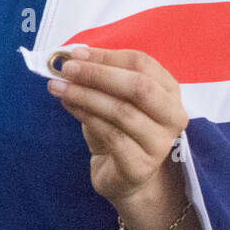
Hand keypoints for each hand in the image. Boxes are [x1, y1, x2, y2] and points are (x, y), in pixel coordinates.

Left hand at [48, 46, 187, 222]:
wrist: (122, 176)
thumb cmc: (116, 129)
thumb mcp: (109, 98)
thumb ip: (96, 77)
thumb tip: (69, 56)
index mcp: (168, 91)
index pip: (142, 64)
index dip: (106, 56)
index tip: (75, 53)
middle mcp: (172, 116)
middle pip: (139, 86)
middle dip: (98, 74)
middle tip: (66, 69)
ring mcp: (160, 143)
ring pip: (122, 112)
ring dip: (84, 95)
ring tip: (57, 87)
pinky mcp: (142, 166)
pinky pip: (111, 135)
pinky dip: (86, 116)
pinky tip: (68, 106)